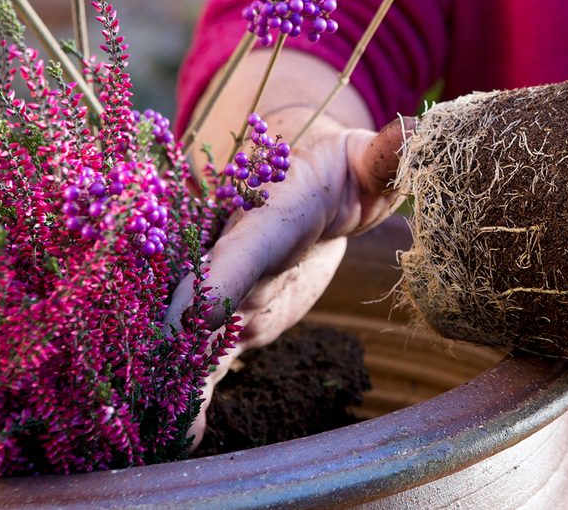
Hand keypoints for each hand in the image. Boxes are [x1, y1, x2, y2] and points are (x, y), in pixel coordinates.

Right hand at [166, 111, 412, 444]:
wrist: (313, 181)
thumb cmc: (344, 166)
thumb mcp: (368, 158)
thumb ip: (387, 154)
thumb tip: (414, 130)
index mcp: (269, 215)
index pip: (246, 244)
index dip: (223, 275)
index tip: (201, 310)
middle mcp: (235, 253)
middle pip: (199, 295)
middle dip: (175, 337)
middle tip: (155, 381)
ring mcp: (228, 290)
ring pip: (190, 333)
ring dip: (174, 376)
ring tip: (153, 426)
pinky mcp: (231, 319)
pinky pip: (203, 357)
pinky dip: (191, 392)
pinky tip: (177, 436)